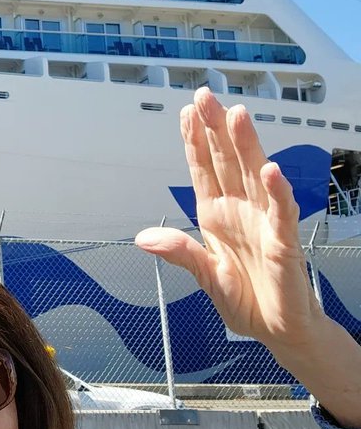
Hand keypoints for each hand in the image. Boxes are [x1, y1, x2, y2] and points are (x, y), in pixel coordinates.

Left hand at [135, 87, 317, 349]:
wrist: (278, 332)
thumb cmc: (247, 300)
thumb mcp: (205, 276)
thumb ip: (179, 253)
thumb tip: (144, 238)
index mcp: (216, 215)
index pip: (204, 169)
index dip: (196, 140)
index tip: (186, 111)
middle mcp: (240, 211)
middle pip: (228, 161)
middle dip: (216, 129)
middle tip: (206, 96)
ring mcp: (263, 222)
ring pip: (254, 175)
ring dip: (246, 145)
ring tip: (236, 116)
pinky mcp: (284, 243)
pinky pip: (281, 213)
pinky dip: (277, 192)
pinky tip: (271, 170)